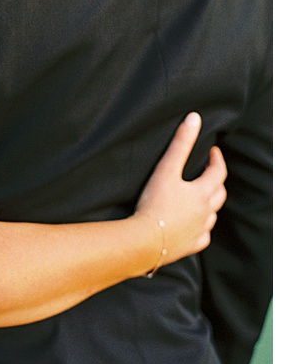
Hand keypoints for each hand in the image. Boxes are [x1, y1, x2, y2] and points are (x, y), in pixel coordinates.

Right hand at [134, 112, 226, 269]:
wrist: (145, 240)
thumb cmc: (154, 204)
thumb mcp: (166, 170)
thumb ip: (180, 143)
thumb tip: (194, 118)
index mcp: (202, 193)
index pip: (218, 172)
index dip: (217, 160)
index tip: (212, 152)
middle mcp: (205, 212)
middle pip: (218, 194)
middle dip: (216, 181)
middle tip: (208, 173)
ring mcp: (199, 230)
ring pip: (211, 216)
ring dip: (208, 206)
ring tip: (199, 199)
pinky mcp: (190, 245)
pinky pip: (201, 236)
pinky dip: (199, 230)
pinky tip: (192, 228)